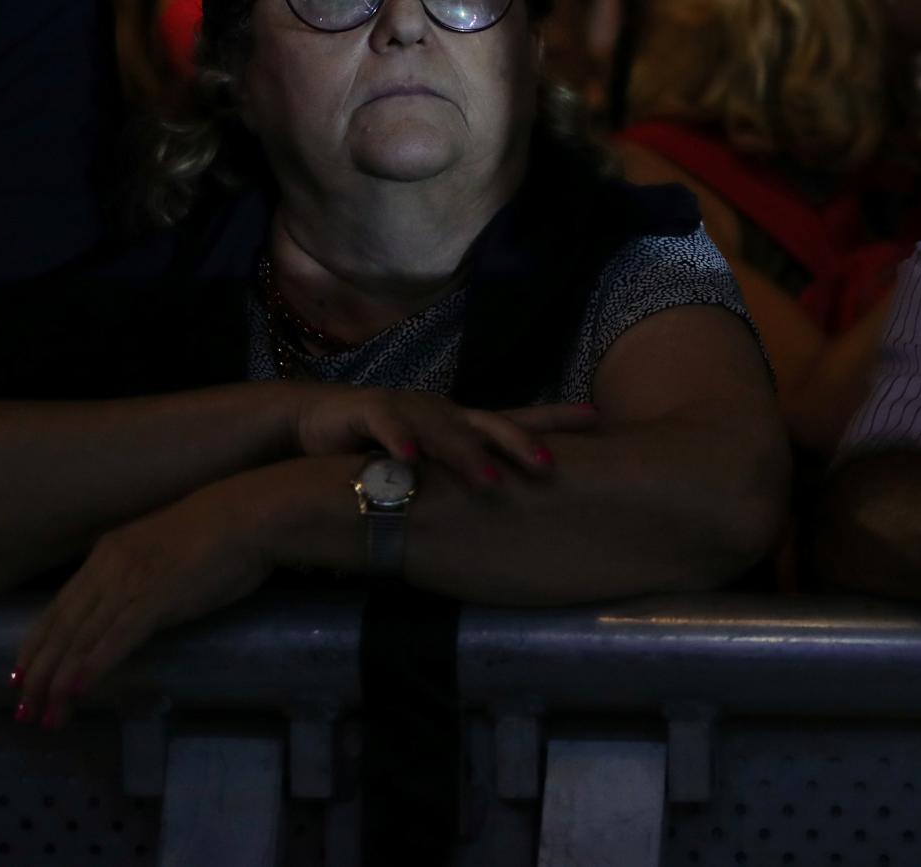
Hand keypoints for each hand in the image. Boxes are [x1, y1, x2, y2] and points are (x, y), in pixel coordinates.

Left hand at [14, 482, 275, 725]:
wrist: (253, 513)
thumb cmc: (221, 532)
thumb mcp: (163, 552)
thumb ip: (140, 576)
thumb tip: (132, 608)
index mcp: (109, 553)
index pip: (59, 606)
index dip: (35, 643)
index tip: (19, 674)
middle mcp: (109, 567)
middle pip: (62, 628)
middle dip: (38, 673)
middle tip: (21, 710)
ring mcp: (131, 581)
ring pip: (82, 638)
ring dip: (58, 682)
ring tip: (44, 715)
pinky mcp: (156, 597)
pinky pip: (116, 637)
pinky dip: (93, 666)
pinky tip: (76, 690)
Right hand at [284, 384, 597, 490]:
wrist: (320, 422)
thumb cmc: (389, 449)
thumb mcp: (436, 465)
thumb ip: (470, 480)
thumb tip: (522, 511)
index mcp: (466, 424)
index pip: (520, 418)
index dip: (558, 418)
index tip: (600, 418)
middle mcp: (445, 413)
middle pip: (490, 424)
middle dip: (520, 442)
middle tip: (548, 464)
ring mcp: (409, 410)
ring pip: (444, 428)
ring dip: (467, 452)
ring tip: (491, 478)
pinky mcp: (369, 412)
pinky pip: (387, 427)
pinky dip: (401, 443)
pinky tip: (413, 462)